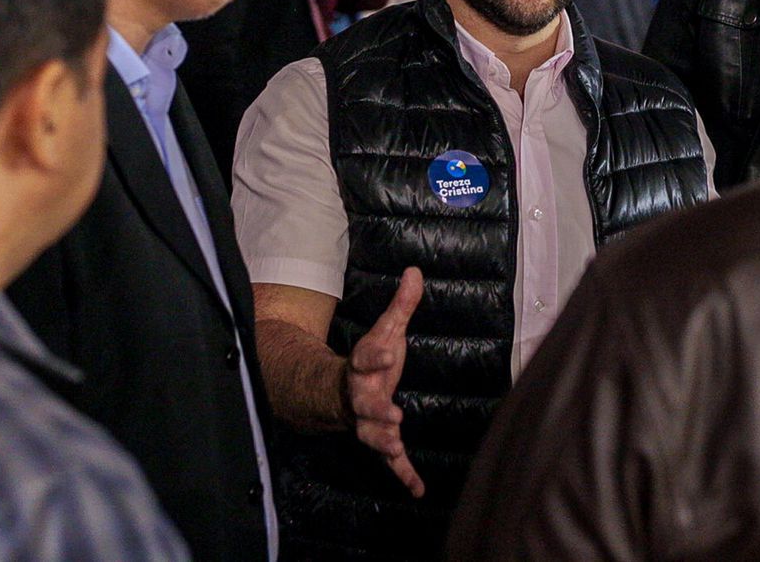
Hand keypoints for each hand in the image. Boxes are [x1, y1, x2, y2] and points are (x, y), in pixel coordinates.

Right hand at [344, 267, 424, 496]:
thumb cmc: (373, 361)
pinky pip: (389, 461)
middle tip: (392, 413)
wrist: (341, 393)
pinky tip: (417, 488)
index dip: (376, 355)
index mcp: (363, 365)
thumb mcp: (387, 331)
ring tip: (396, 447)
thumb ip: (402, 305)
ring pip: (371, 433)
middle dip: (376, 408)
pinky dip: (402, 475)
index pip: (367, 357)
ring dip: (383, 441)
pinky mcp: (381, 440)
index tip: (388, 352)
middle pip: (364, 402)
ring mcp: (368, 421)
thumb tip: (416, 270)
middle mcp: (361, 395)